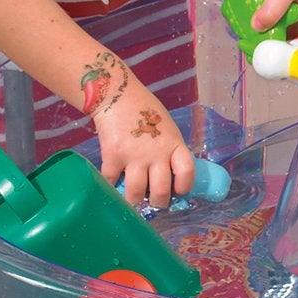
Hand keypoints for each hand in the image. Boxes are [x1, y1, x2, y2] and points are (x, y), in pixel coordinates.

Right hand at [91, 68, 194, 208]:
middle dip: (159, 202)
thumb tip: (168, 175)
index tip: (179, 191)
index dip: (184, 186)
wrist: (117, 94)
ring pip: (136, 194)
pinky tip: (112, 185)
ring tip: (133, 199)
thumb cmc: (145, 110)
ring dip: (134, 201)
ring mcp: (134, 157)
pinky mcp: (112, 157)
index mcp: (174, 145)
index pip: (187, 172)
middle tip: (154, 202)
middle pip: (161, 191)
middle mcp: (157, 154)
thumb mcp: (167, 128)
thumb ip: (169, 149)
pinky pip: (111, 183)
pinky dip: (110, 187)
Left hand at [255, 0, 297, 60]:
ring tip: (260, 57)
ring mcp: (296, 26)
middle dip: (297, 63)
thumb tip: (258, 27)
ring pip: (291, 48)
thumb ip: (272, 8)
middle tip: (279, 69)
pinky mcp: (284, 25)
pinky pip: (278, 40)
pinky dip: (268, 44)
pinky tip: (254, 45)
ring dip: (278, 54)